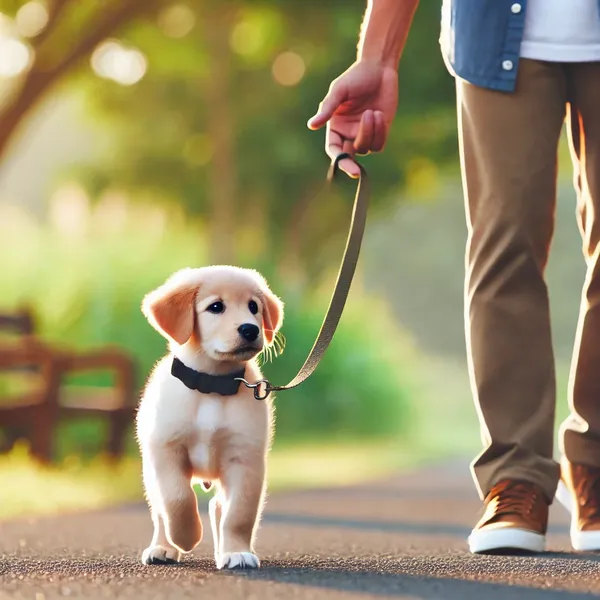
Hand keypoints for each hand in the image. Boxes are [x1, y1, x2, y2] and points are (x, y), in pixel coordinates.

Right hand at [307, 60, 397, 177]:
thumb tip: (311, 125)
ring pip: (366, 148)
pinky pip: (379, 142)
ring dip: (370, 132)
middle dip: (351, 165)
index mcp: (335, 126)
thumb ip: (327, 109)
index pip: (334, 149)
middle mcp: (349, 133)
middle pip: (349, 156)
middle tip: (356, 173)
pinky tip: (379, 113)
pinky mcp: (381, 130)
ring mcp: (365, 133)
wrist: (379, 68)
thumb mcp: (339, 91)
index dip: (339, 161)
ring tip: (373, 111)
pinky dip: (380, 131)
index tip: (346, 168)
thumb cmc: (355, 77)